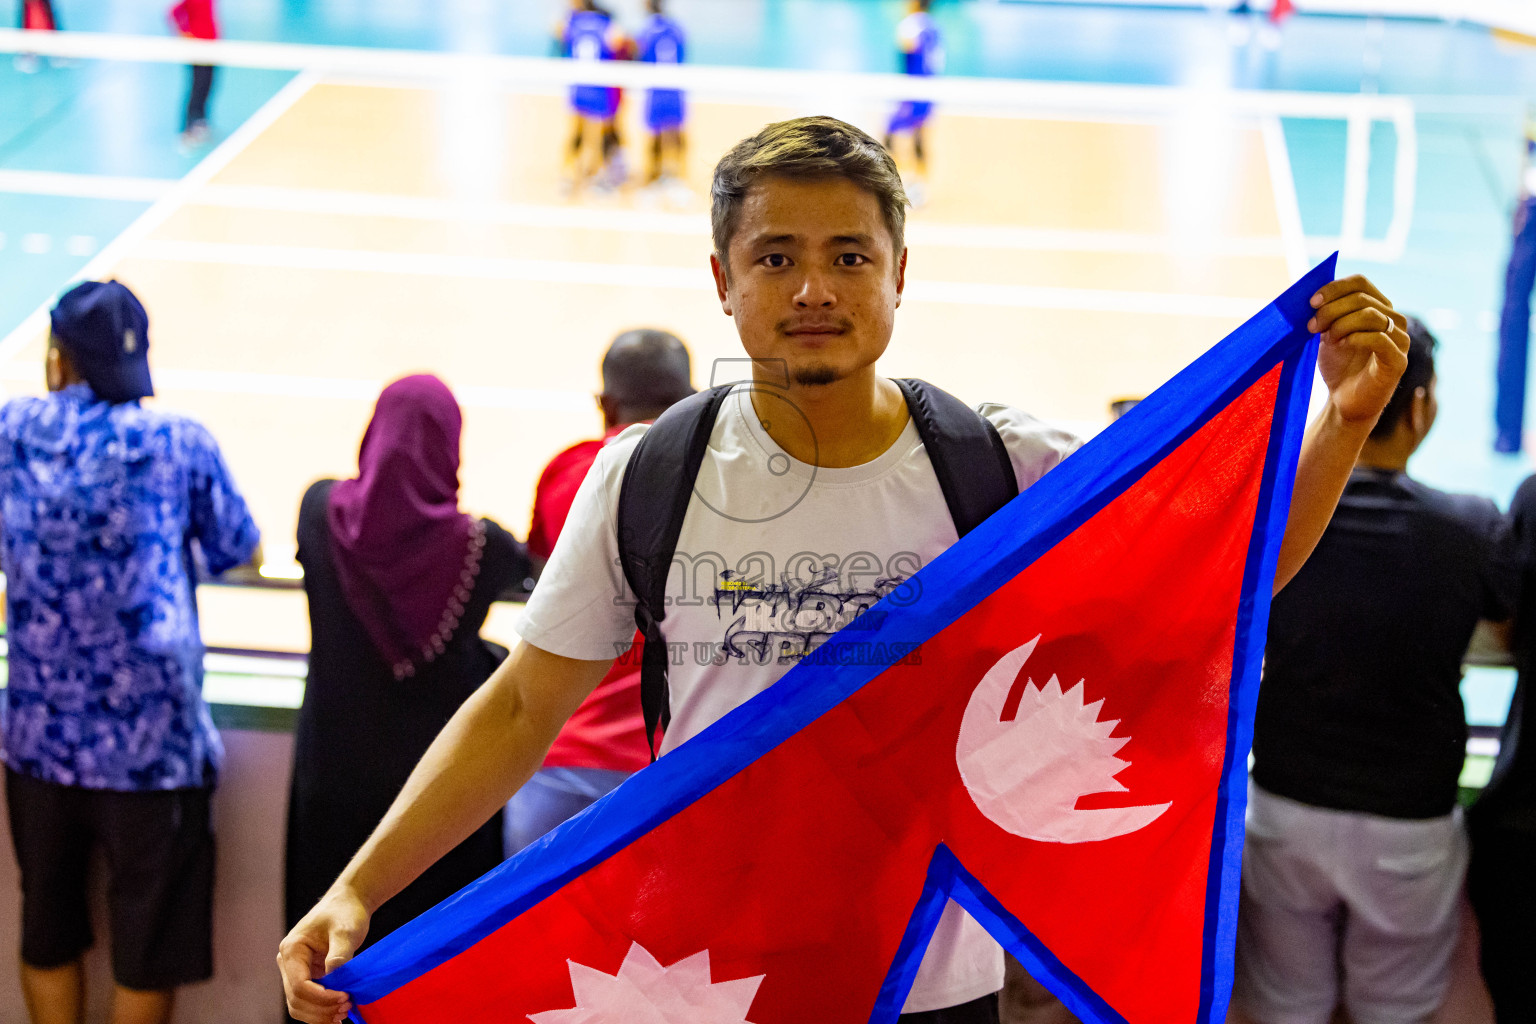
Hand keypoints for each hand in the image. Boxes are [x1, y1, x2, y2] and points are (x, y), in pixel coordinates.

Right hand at [277, 888, 369, 1023]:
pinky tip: (337, 1014)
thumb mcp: (345, 930)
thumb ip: (339, 954)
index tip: (344, 997)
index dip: (321, 997)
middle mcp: (288, 962)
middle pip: (296, 999)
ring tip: (344, 1013)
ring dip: (319, 1014)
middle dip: (320, 1009)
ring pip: (298, 1005)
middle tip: (347, 1008)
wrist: (347, 904)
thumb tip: (334, 977)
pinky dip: (320, 1011)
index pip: (299, 985)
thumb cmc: (345, 912)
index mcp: (292, 949)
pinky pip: (307, 1001)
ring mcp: (295, 971)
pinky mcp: (306, 976)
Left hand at [1309, 275, 1409, 425]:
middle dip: (1331, 310)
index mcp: (1378, 307)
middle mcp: (1394, 319)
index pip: (1360, 282)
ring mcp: (1400, 340)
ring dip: (1341, 324)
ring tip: (1329, 340)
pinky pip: (1379, 339)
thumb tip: (1312, 295)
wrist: (1344, 400)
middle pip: (1362, 298)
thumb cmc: (1338, 365)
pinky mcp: (1398, 361)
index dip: (1334, 288)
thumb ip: (1326, 312)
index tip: (1311, 302)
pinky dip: (1355, 338)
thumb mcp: (1328, 333)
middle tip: (1312, 327)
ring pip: (1371, 315)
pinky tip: (1342, 345)